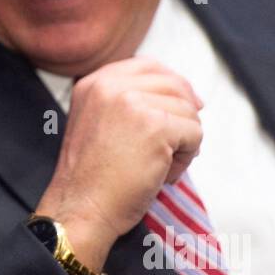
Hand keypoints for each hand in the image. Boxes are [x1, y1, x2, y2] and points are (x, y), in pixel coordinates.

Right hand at [34, 57, 202, 272]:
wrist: (80, 209)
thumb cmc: (92, 179)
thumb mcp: (98, 123)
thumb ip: (128, 102)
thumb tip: (187, 95)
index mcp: (94, 83)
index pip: (149, 66)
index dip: (173, 85)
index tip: (185, 106)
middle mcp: (110, 86)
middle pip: (174, 85)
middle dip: (183, 116)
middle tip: (174, 147)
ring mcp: (132, 103)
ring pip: (188, 110)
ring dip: (184, 142)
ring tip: (161, 166)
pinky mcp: (154, 126)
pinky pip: (194, 133)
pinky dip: (186, 157)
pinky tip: (165, 173)